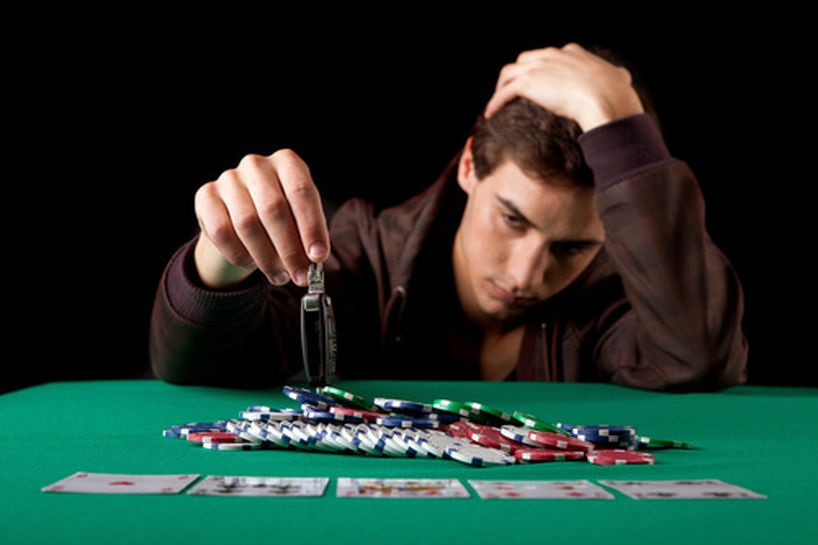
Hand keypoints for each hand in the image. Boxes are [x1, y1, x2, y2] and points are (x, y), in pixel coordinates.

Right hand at [193, 149, 329, 287]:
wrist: (242, 213)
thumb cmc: (282, 215)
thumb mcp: (301, 219)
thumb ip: (308, 235)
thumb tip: (313, 259)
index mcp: (287, 162)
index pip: (301, 192)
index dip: (311, 227)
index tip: (318, 256)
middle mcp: (256, 165)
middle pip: (274, 209)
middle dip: (290, 250)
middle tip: (301, 276)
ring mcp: (228, 179)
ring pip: (247, 224)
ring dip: (266, 257)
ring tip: (280, 275)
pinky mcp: (206, 197)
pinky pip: (222, 232)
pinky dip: (240, 255)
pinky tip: (253, 264)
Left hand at [483, 43, 643, 130]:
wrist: (605, 100)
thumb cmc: (615, 94)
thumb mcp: (618, 78)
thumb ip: (615, 75)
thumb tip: (621, 76)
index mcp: (572, 52)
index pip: (548, 56)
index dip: (540, 70)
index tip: (538, 83)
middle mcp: (552, 55)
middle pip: (524, 61)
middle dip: (518, 75)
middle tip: (514, 93)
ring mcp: (538, 67)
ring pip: (509, 73)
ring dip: (501, 87)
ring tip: (497, 102)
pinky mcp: (528, 83)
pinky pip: (504, 92)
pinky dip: (495, 102)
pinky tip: (491, 113)